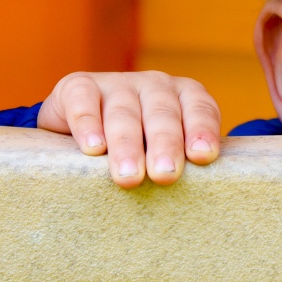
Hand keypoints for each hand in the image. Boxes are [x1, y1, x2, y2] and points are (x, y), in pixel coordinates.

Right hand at [37, 71, 221, 187]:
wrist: (78, 127)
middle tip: (165, 175)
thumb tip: (195, 198)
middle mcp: (154, 85)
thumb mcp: (162, 151)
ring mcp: (116, 83)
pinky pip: (83, 100)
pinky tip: (93, 148)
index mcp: (183, 96)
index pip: (200, 108)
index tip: (203, 156)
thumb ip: (181, 163)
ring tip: (129, 176)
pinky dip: (88, 123)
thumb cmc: (137, 147)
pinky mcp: (78, 86)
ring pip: (123, 113)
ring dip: (127, 145)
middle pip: (162, 114)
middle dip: (165, 144)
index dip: (202, 129)